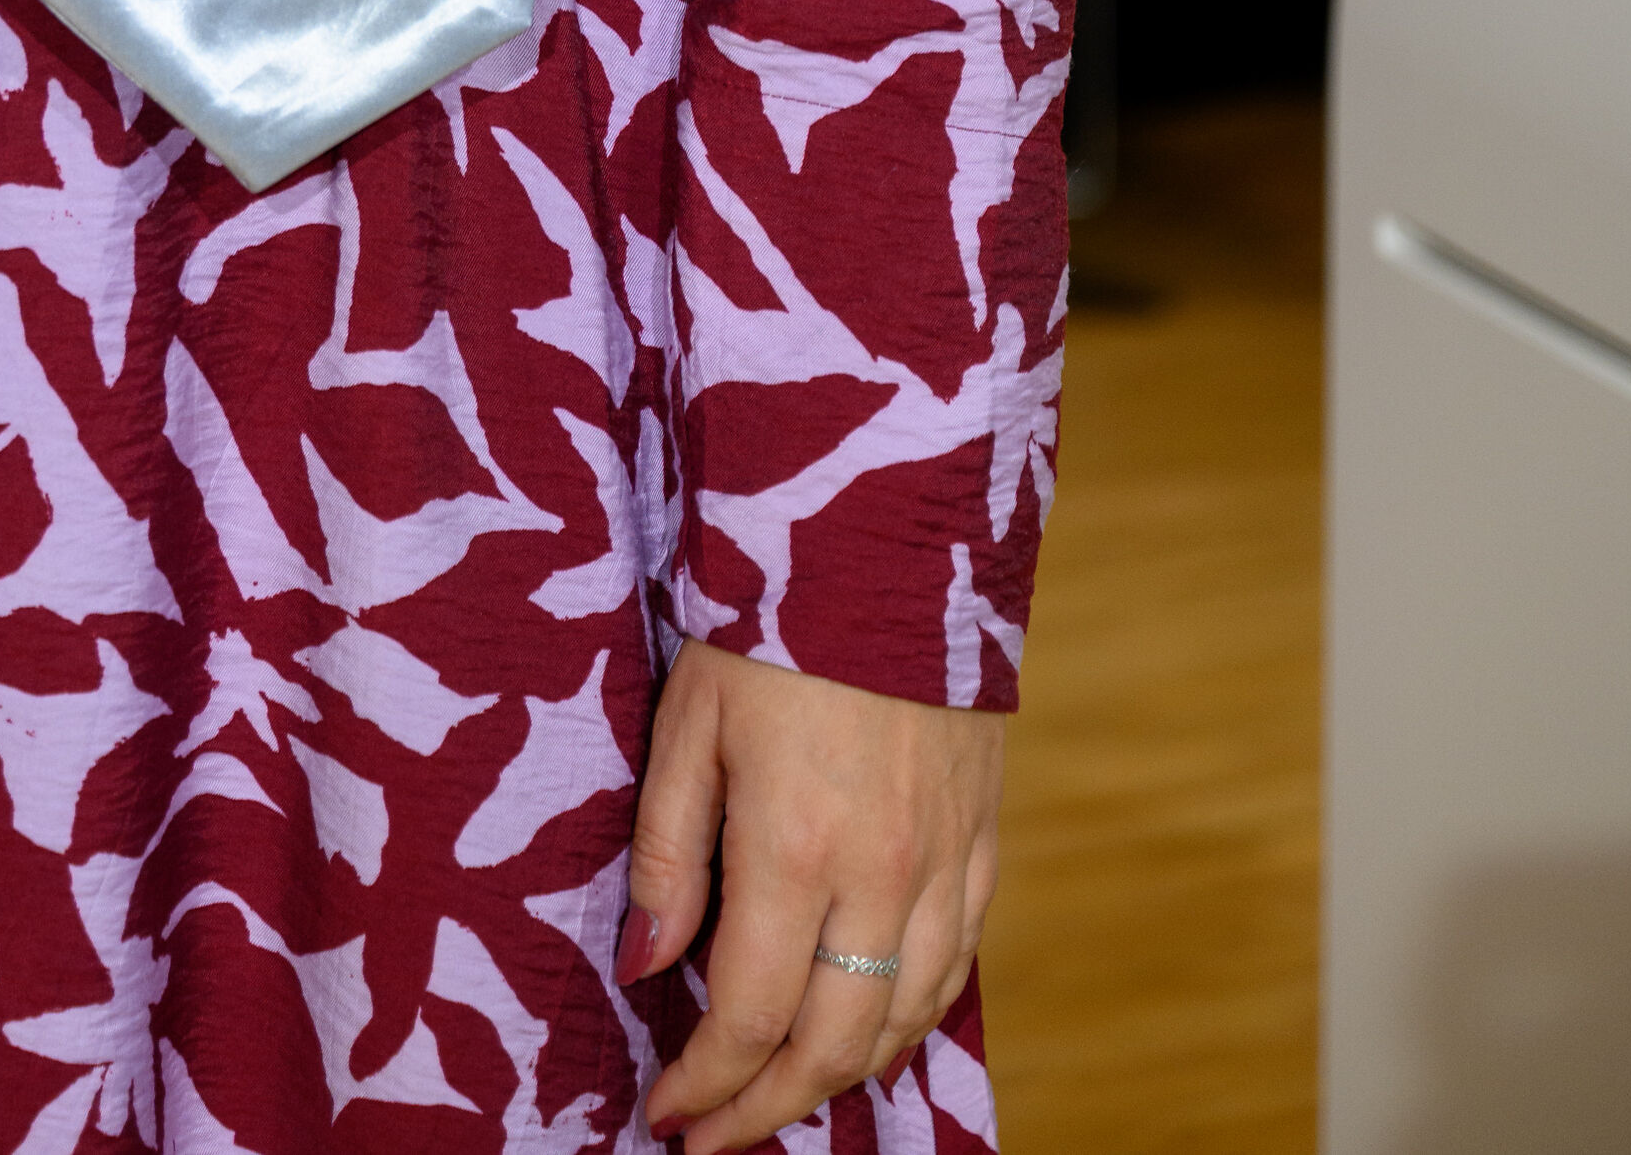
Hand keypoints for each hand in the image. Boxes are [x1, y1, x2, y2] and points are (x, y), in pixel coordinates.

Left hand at [624, 639, 1002, 1149]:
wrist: (892, 536)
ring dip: (841, 1080)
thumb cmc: (772, 619)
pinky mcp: (985, 841)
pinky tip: (869, 1032)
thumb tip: (646, 966)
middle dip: (767, 1109)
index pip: (749, 1017)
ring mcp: (946, 865)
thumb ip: (671, 852)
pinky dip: (909, 1021)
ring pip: (904, 1023)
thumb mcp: (689, 719)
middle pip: (833, 1048)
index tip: (667, 1114)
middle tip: (714, 1136)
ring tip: (781, 1096)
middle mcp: (883, 877)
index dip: (705, 1084)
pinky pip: (955, 968)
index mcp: (796, 849)